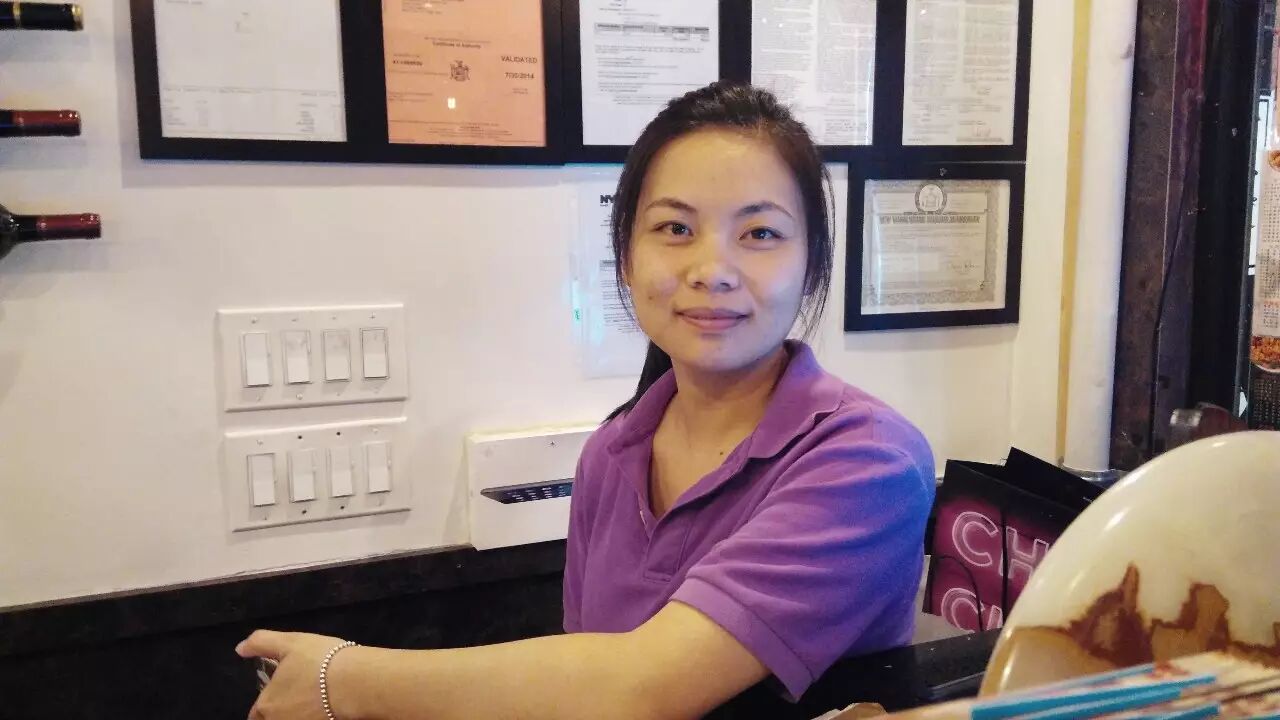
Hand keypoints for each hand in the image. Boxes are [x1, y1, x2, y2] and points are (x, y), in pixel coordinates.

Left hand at [236, 629, 354, 719]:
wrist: (355, 682)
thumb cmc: (318, 661)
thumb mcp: (289, 642)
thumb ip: (260, 643)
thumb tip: (240, 648)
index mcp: (266, 705)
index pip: (255, 714)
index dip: (264, 704)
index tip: (277, 694)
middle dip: (279, 712)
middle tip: (296, 696)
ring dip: (296, 713)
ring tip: (311, 700)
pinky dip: (314, 715)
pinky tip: (324, 706)